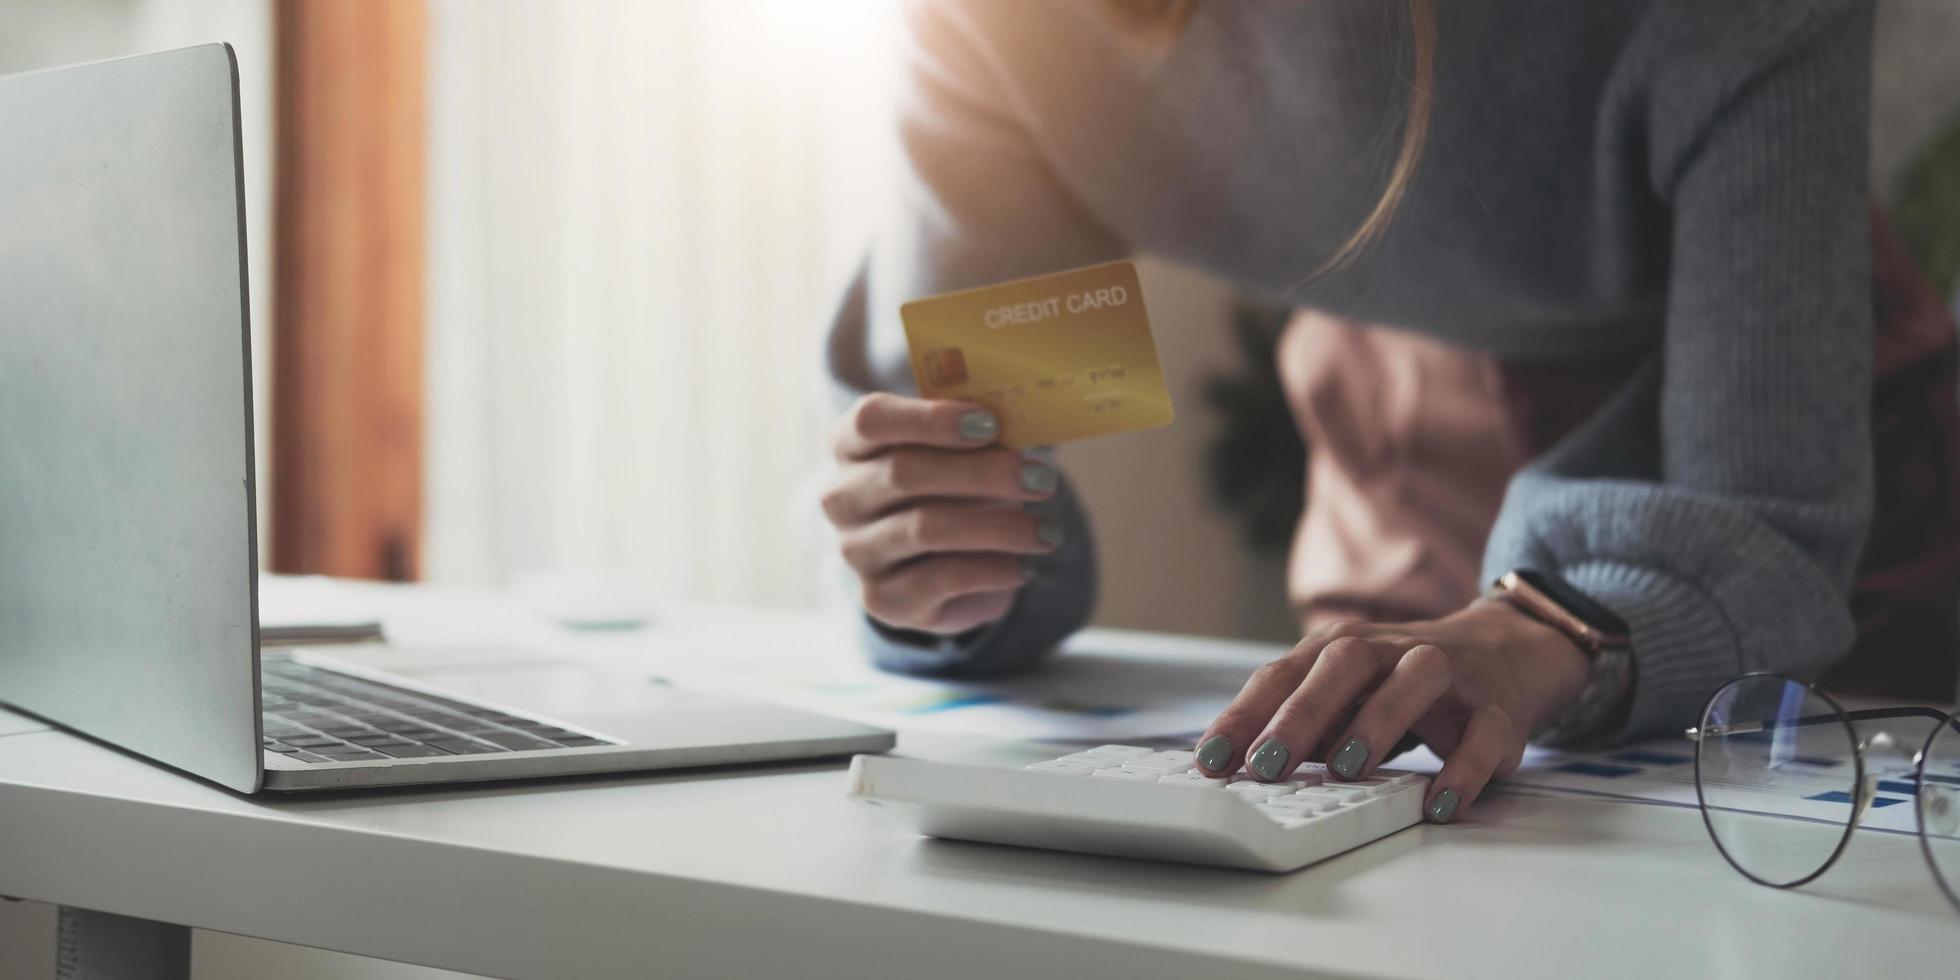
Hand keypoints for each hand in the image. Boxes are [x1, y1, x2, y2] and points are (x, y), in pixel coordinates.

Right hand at [822, 393, 1061, 634]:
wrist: (939, 567)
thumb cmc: (952, 490)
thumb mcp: (960, 454)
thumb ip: (977, 436)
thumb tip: (1021, 428)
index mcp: (851, 444)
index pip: (873, 419)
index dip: (931, 418)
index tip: (990, 424)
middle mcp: (841, 497)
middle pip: (904, 472)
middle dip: (982, 474)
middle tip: (1043, 480)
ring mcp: (857, 551)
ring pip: (925, 528)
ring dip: (999, 527)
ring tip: (1049, 532)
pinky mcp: (882, 598)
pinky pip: (940, 578)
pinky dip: (990, 570)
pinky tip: (1022, 566)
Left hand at [1193, 599, 1590, 822]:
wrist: (1506, 650)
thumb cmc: (1400, 680)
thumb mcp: (1342, 692)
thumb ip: (1297, 721)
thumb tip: (1234, 768)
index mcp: (1341, 649)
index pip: (1281, 675)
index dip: (1243, 717)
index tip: (1209, 762)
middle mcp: (1391, 651)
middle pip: (1342, 666)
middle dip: (1300, 714)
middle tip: (1267, 764)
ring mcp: (1448, 676)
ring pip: (1413, 682)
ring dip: (1376, 723)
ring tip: (1345, 770)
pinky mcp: (1495, 711)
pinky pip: (1482, 736)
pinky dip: (1462, 770)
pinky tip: (1437, 803)